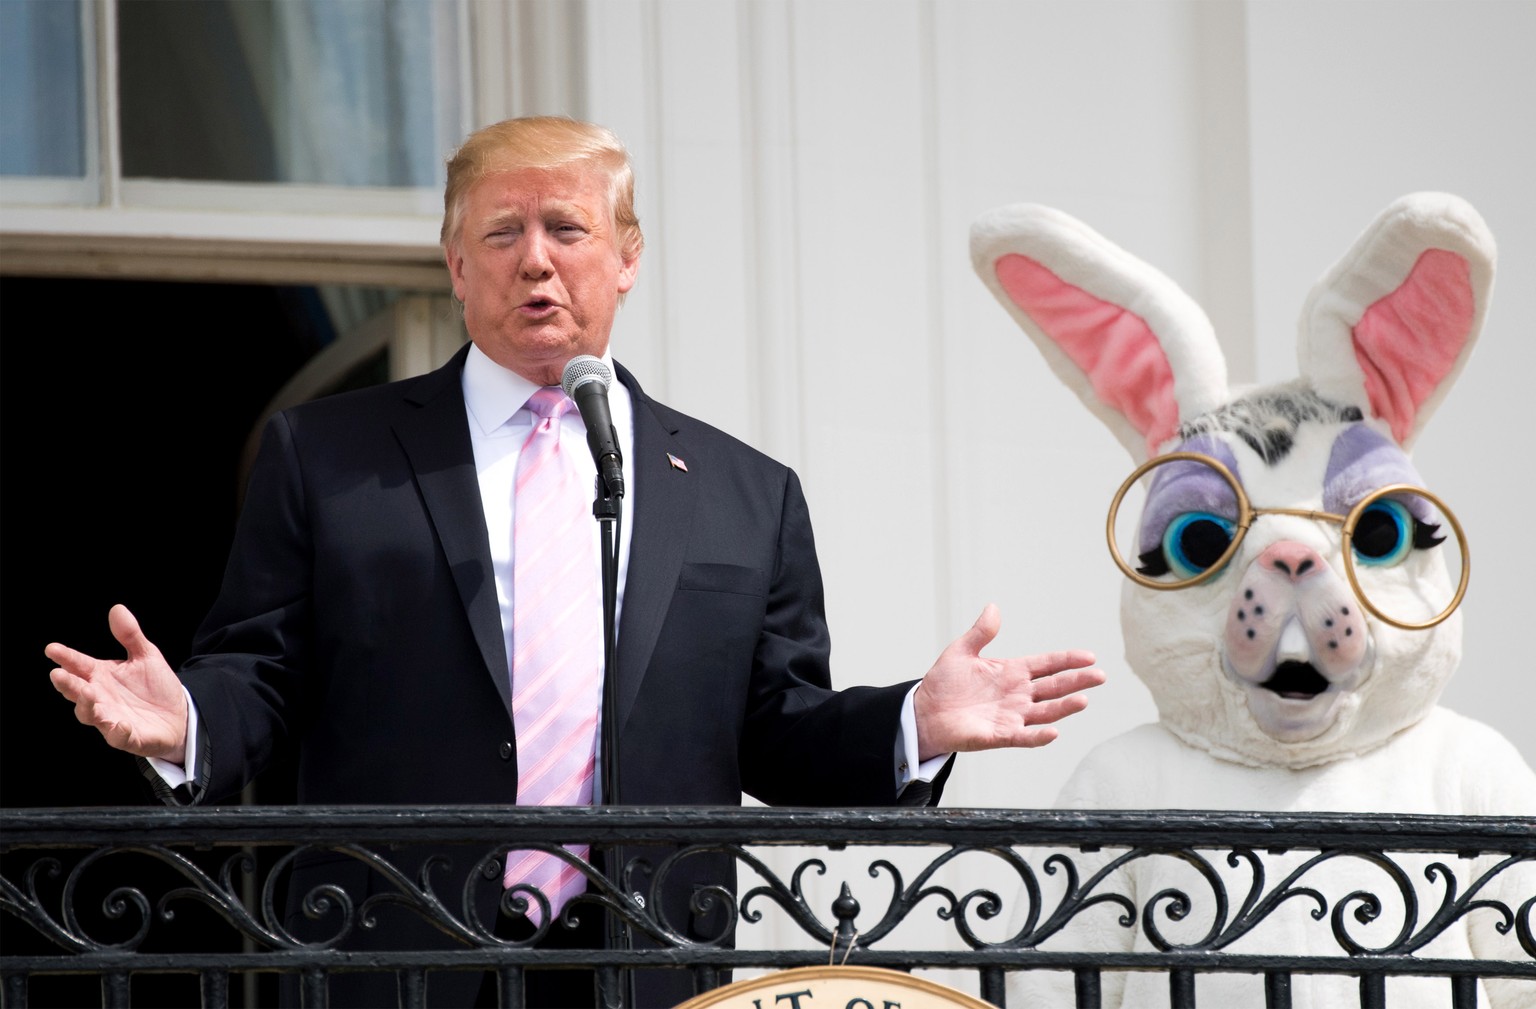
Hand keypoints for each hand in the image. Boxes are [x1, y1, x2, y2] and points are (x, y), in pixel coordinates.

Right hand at [45, 604, 188, 763]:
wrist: (178, 715)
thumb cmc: (154, 686)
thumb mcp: (145, 656)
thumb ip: (130, 635)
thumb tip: (117, 609)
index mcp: (101, 676)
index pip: (78, 666)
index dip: (66, 658)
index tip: (52, 649)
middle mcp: (101, 698)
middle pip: (78, 692)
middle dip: (68, 684)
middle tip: (58, 674)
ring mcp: (112, 719)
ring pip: (91, 715)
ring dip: (87, 706)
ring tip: (88, 693)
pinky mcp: (129, 737)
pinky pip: (120, 737)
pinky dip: (118, 732)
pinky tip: (120, 725)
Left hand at [914, 603, 1104, 760]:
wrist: (924, 712)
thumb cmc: (944, 684)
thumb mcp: (961, 652)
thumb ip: (980, 633)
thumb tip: (993, 608)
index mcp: (1011, 672)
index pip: (1047, 665)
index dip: (1067, 660)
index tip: (1089, 656)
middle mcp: (1017, 695)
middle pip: (1053, 687)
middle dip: (1077, 681)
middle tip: (1100, 675)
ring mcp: (1011, 716)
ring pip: (1045, 712)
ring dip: (1064, 707)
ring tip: (1083, 699)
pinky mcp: (999, 736)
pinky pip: (1023, 737)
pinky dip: (1038, 736)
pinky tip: (1053, 732)